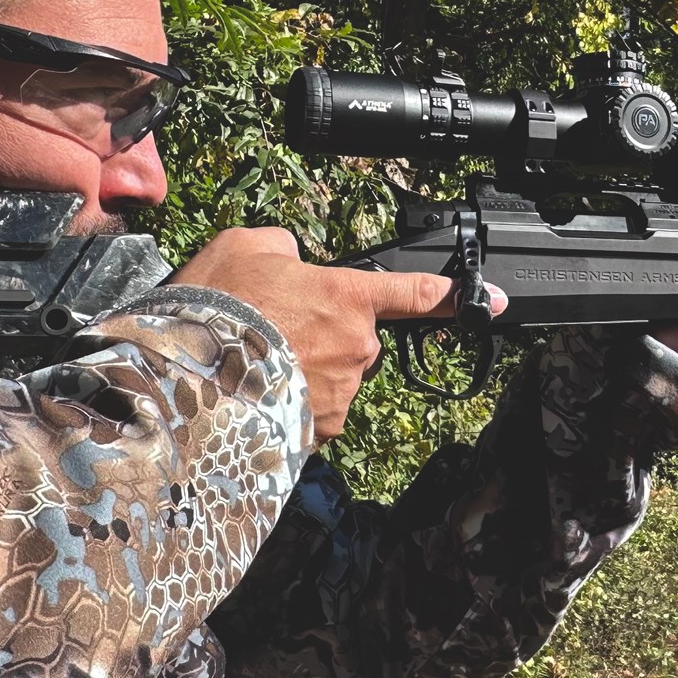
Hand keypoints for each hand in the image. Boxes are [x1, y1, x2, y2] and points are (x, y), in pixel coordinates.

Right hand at [168, 228, 505, 439]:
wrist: (187, 376)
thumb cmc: (217, 306)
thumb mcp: (246, 245)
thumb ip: (285, 247)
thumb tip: (293, 259)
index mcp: (349, 297)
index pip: (414, 294)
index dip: (452, 296)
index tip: (490, 301)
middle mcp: (357, 347)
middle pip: (358, 340)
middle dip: (327, 336)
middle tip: (275, 330)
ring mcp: (340, 393)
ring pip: (334, 378)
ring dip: (306, 371)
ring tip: (255, 363)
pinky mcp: (317, 431)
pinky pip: (312, 412)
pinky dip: (289, 404)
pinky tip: (253, 393)